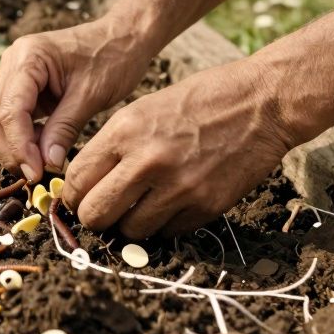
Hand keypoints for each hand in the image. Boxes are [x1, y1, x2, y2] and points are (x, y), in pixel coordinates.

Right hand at [0, 18, 151, 181]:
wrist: (123, 38)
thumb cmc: (113, 58)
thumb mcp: (91, 96)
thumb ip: (64, 129)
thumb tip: (46, 164)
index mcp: (28, 58)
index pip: (10, 111)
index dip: (19, 147)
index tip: (35, 173)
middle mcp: (12, 62)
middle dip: (9, 150)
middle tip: (33, 176)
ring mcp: (14, 73)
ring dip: (12, 146)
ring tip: (38, 166)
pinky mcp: (22, 86)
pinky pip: (11, 117)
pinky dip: (21, 138)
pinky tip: (41, 152)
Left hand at [61, 59, 296, 239]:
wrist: (260, 103)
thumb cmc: (199, 101)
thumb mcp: (144, 110)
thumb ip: (113, 146)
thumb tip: (86, 183)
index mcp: (125, 131)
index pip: (77, 180)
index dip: (72, 195)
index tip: (78, 198)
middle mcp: (147, 162)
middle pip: (95, 215)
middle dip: (94, 218)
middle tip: (103, 212)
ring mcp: (178, 188)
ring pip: (129, 232)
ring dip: (129, 224)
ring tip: (140, 206)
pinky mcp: (205, 206)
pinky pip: (167, 233)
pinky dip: (163, 225)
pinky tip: (170, 203)